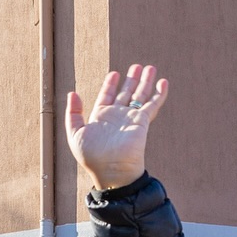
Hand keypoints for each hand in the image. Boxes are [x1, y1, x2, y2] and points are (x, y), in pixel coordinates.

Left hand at [65, 63, 168, 190]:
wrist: (111, 169)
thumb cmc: (92, 156)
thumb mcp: (75, 134)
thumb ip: (73, 113)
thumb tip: (73, 93)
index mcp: (101, 118)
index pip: (107, 96)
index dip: (110, 85)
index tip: (114, 74)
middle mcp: (117, 116)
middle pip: (126, 93)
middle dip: (131, 80)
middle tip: (136, 66)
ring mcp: (130, 118)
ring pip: (140, 95)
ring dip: (145, 81)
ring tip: (149, 68)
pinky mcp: (142, 121)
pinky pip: (152, 104)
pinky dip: (159, 93)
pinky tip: (163, 82)